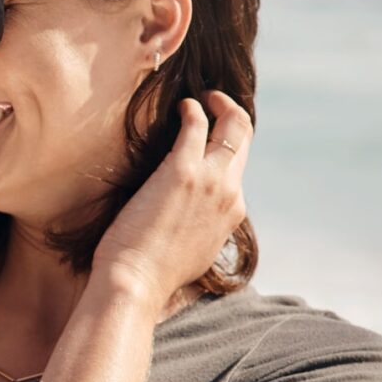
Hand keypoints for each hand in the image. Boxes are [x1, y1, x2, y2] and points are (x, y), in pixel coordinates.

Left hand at [91, 90, 251, 304]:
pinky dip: (193, 110)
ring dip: (219, 105)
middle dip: (233, 114)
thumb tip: (190, 225)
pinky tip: (182, 105)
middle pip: (245, 141)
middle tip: (214, 102)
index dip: (227, 149)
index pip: (239, 170)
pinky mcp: (183, 171)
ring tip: (202, 98)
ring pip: (233, 126)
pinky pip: (197, 125)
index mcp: (232, 214)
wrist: (137, 283)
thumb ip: (200, 231)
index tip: (211, 138)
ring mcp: (211, 181)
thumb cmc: (152, 274)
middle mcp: (230, 194)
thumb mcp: (192, 254)